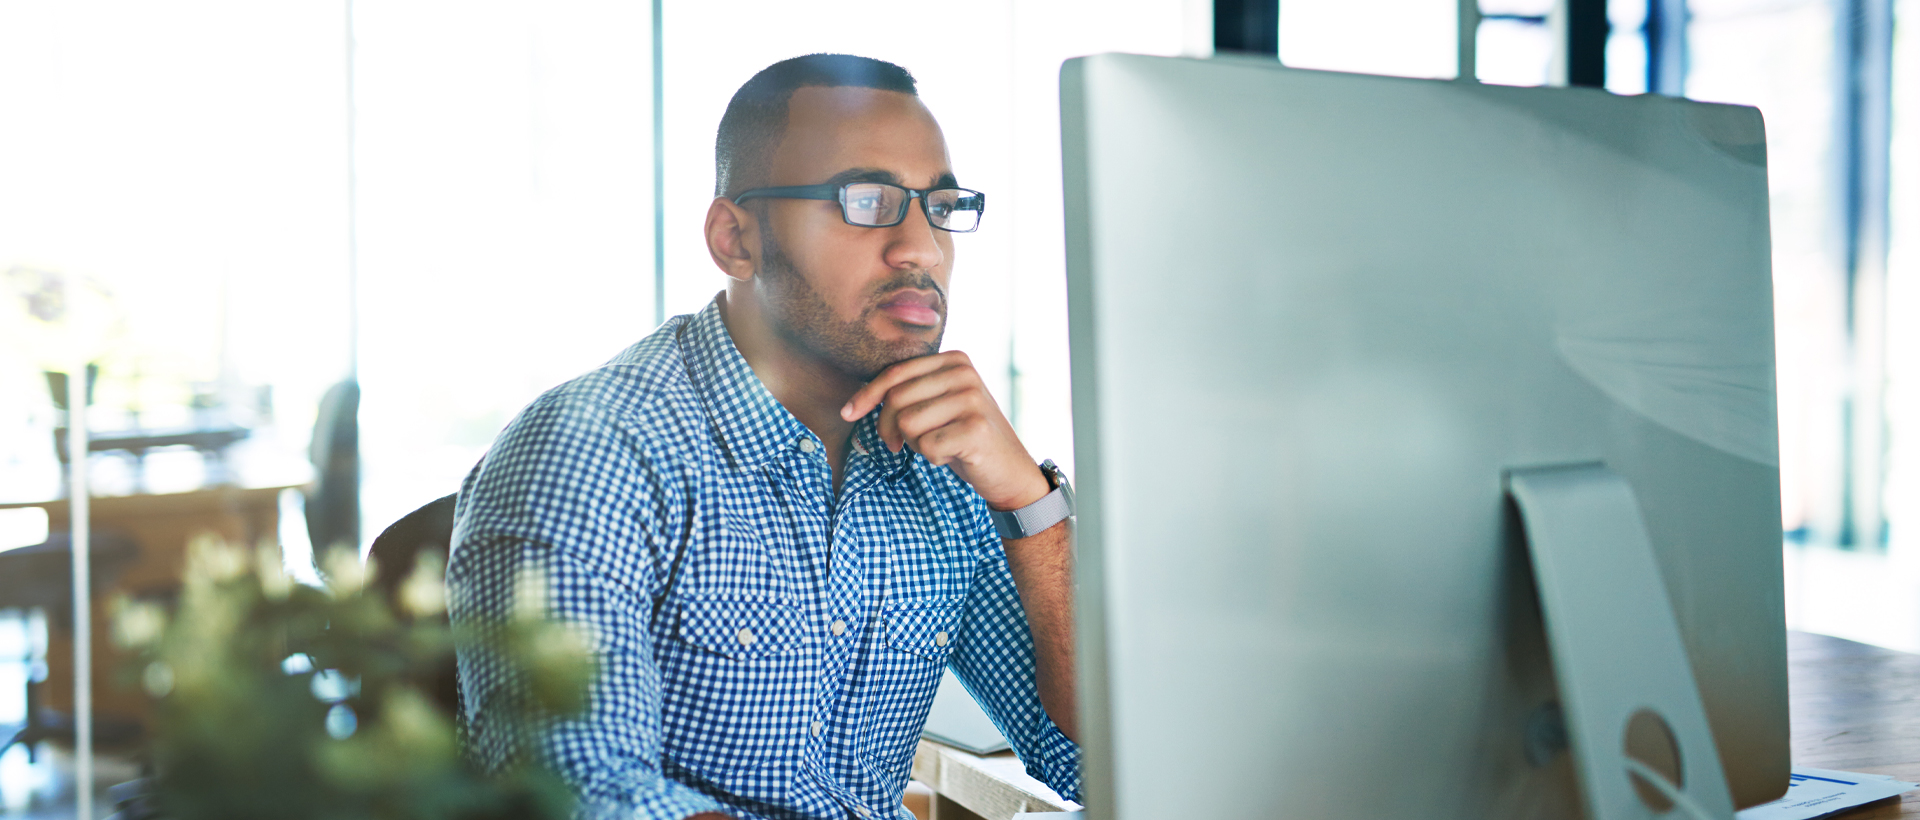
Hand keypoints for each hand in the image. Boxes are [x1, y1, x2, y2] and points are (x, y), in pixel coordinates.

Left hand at [841, 351, 1049, 510]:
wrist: (1010, 472)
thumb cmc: (964, 439)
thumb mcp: (938, 406)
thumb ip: (910, 392)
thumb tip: (854, 402)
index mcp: (954, 359)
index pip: (895, 373)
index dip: (866, 395)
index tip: (847, 413)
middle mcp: (965, 373)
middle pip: (897, 398)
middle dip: (890, 428)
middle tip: (901, 445)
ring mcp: (972, 399)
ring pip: (907, 423)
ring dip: (915, 444)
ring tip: (940, 445)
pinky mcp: (975, 428)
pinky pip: (926, 445)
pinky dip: (933, 457)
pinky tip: (954, 456)